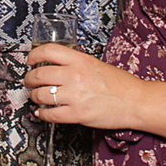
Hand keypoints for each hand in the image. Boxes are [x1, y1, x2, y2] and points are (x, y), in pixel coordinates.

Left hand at [25, 43, 141, 130]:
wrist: (136, 101)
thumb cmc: (121, 84)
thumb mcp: (96, 64)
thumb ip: (76, 64)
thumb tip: (57, 66)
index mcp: (80, 60)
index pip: (48, 51)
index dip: (34, 55)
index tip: (30, 60)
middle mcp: (74, 76)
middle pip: (39, 74)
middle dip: (29, 79)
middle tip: (29, 81)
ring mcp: (75, 96)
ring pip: (41, 95)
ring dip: (34, 97)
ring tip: (36, 97)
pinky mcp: (77, 114)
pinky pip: (50, 114)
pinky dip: (42, 114)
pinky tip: (41, 112)